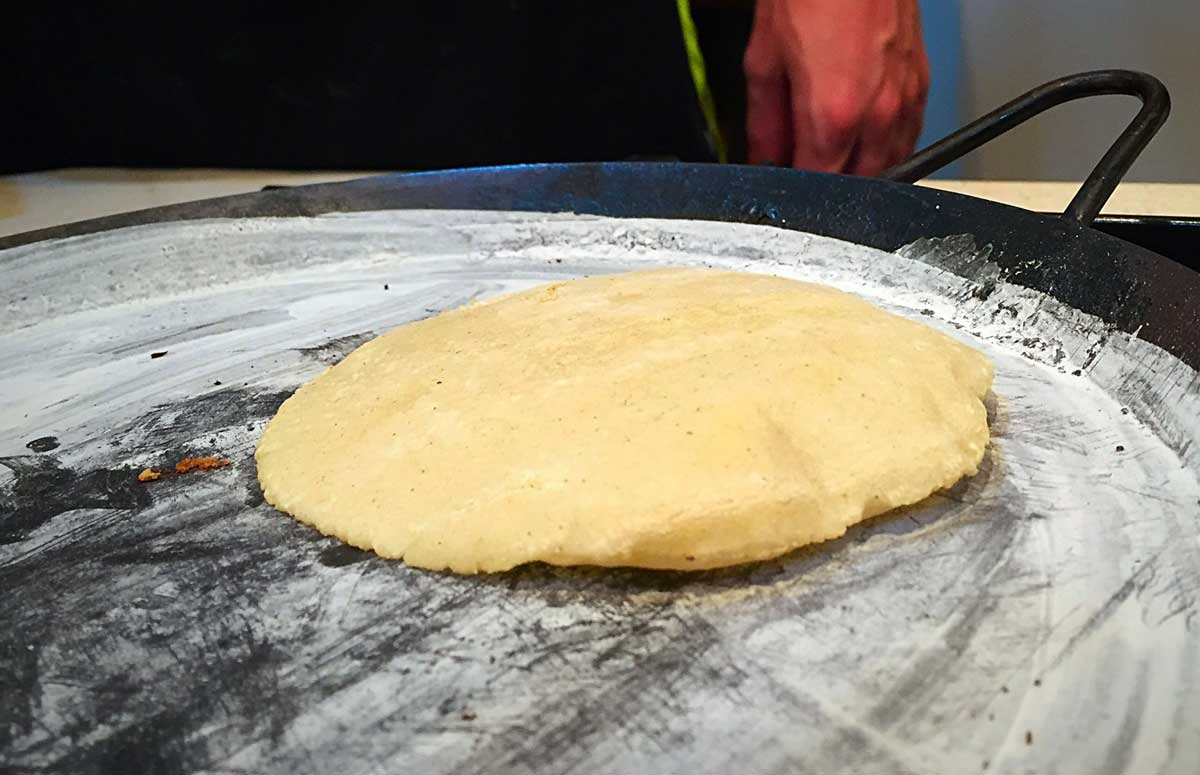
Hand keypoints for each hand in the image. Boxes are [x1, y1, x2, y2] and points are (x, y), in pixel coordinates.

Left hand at [743, 0, 929, 175]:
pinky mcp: (921, 82)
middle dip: (829, 185)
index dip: (796, 190)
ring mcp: (905, 99)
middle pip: (856, 184)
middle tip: (804, 168)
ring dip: (862, 169)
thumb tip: (763, 157)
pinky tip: (865, 135)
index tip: (782, 182)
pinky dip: (888, 144)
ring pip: (889, 164)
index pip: (817, 185)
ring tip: (834, 153)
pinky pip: (909, 135)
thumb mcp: (764, 60)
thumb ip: (764, 123)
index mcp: (833, 114)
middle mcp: (877, 114)